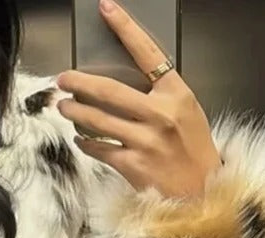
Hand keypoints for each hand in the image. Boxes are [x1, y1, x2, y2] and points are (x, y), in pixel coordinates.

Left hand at [56, 0, 221, 197]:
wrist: (202, 191)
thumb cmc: (194, 150)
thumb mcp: (186, 111)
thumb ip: (159, 95)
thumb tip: (122, 82)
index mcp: (176, 94)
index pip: (147, 53)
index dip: (125, 29)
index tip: (107, 10)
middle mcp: (160, 114)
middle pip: (109, 90)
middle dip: (80, 83)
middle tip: (63, 79)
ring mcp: (145, 141)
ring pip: (98, 120)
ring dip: (75, 112)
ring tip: (63, 107)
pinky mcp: (132, 165)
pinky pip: (99, 149)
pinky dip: (85, 142)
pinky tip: (80, 138)